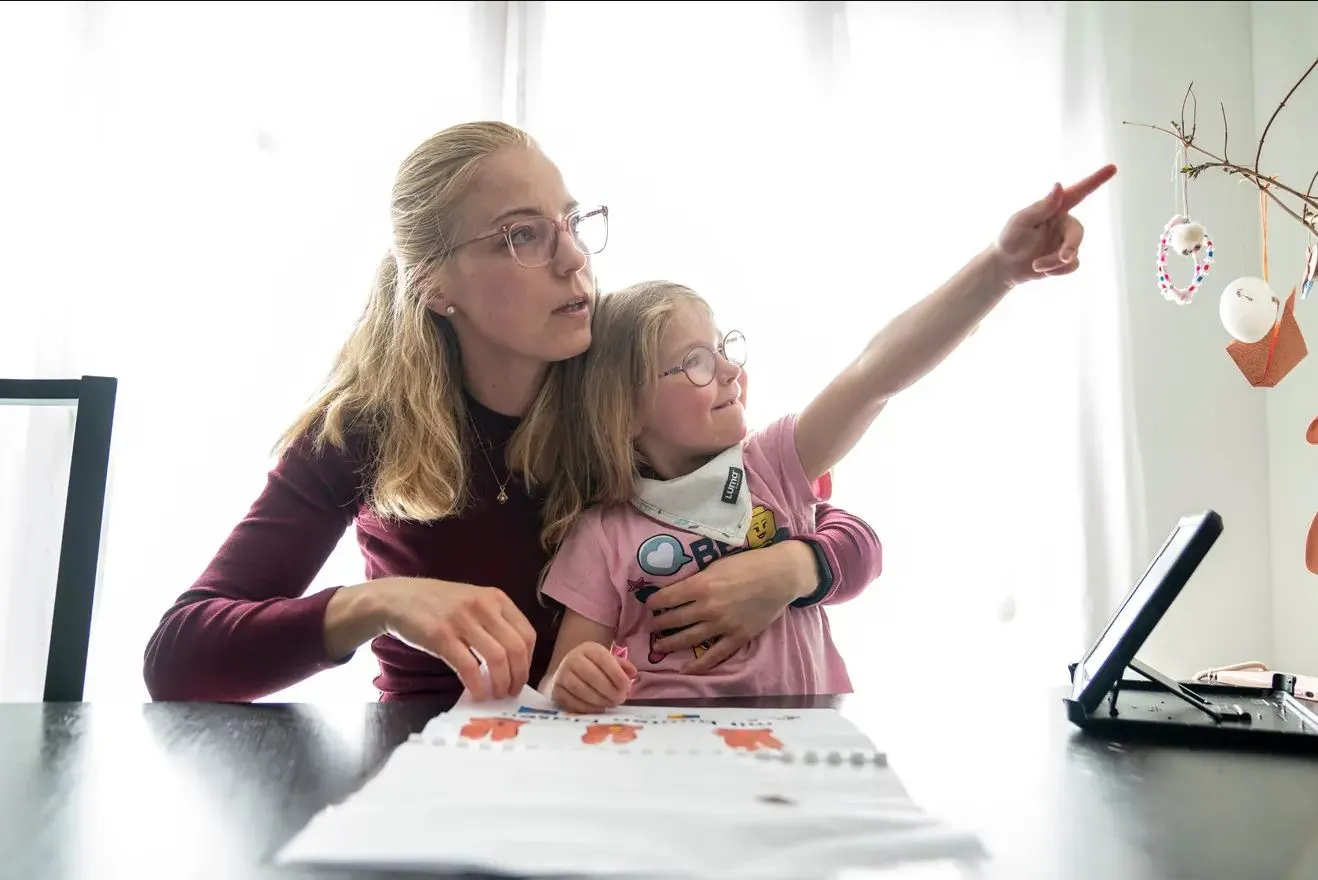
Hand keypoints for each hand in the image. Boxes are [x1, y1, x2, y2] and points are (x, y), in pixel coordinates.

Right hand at [361, 577, 535, 700]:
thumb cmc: (439, 604)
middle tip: (512, 692)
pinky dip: (477, 685)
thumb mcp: (474, 601)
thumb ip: (494, 622)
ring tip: (496, 695)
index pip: (527, 634)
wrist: (398, 598)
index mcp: (496, 598)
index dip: (529, 661)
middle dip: (518, 676)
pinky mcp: (441, 635)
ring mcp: (462, 619)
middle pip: (516, 648)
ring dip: (500, 683)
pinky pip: (468, 666)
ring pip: (496, 658)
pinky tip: (478, 694)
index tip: (521, 676)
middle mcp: (483, 606)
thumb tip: (514, 660)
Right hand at [551, 642, 637, 712]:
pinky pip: (571, 701)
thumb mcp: (608, 662)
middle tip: (620, 699)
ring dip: (598, 700)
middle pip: (591, 675)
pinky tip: (598, 709)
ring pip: (580, 689)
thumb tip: (633, 673)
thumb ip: (622, 666)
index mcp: (588, 649)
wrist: (567, 674)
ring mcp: (561, 675)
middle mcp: (572, 659)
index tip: (626, 687)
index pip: (603, 658)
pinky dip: (587, 708)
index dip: (616, 674)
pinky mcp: (556, 691)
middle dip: (609, 689)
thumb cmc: (593, 668)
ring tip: (610, 704)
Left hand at [644, 539, 816, 673]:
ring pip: (688, 639)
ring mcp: (723, 625)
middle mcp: (708, 607)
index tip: (649, 605)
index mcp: (701, 585)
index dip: (653, 603)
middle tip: (650, 627)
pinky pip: (714, 656)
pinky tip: (685, 669)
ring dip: (669, 644)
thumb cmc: (749, 564)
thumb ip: (698, 579)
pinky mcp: (738, 637)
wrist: (780, 576)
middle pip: (673, 620)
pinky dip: (698, 665)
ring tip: (659, 646)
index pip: (666, 598)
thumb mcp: (717, 565)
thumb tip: (677, 590)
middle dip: (657, 624)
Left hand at [992, 164, 1116, 284]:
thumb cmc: (1010, 239)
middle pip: (1078, 232)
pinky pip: (1072, 265)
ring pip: (1073, 253)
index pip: (1077, 193)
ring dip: (1054, 262)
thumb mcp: (1021, 221)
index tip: (1113, 167)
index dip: (1095, 180)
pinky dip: (1058, 271)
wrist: (1005, 266)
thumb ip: (1041, 206)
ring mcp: (1066, 241)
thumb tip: (1058, 186)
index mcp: (1054, 209)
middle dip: (1070, 246)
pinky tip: (1043, 271)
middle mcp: (1063, 223)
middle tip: (1062, 258)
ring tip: (1036, 265)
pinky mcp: (1066, 259)